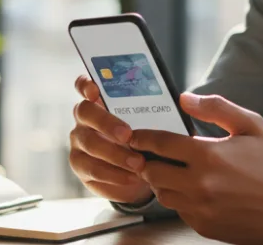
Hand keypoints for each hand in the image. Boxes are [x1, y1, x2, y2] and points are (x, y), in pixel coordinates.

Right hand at [67, 75, 153, 204]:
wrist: (139, 174)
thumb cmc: (144, 140)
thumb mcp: (148, 124)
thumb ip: (153, 111)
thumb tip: (183, 100)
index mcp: (99, 102)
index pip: (83, 85)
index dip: (86, 85)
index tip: (96, 90)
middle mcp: (84, 120)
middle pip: (84, 112)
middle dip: (106, 123)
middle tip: (128, 135)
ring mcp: (79, 143)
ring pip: (89, 144)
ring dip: (114, 154)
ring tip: (138, 164)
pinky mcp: (81, 168)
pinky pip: (93, 171)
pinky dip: (114, 175)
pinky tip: (131, 178)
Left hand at [129, 93, 262, 244]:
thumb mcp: (250, 125)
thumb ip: (215, 107)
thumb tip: (184, 98)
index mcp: (208, 155)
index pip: (160, 144)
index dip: (142, 138)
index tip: (135, 136)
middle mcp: (200, 184)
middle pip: (152, 172)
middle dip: (148, 162)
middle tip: (151, 156)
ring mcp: (201, 208)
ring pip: (162, 195)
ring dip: (162, 183)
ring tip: (173, 174)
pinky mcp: (205, 226)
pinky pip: (179, 211)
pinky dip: (179, 201)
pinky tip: (192, 191)